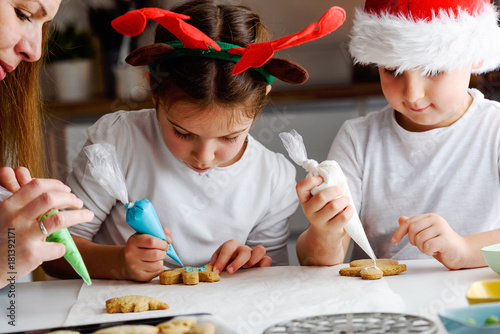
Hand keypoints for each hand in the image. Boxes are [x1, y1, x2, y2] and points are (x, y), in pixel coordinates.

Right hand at [0, 167, 93, 287]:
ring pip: (59, 219)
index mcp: (9, 206)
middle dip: (70, 199)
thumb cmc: (0, 239)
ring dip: (79, 215)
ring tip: (88, 215)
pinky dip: (62, 247)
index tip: (66, 189)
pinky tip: (59, 248)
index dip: (56, 185)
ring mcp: (24, 236)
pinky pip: (58, 247)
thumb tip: (49, 193)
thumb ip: (23, 205)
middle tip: (78, 203)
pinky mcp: (32, 254)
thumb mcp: (4, 216)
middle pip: (50, 198)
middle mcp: (16, 219)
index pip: (36, 186)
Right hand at [123, 231, 167, 281]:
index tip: (164, 243)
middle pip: (156, 254)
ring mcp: (135, 267)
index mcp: (133, 241)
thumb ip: (160, 232)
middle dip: (163, 252)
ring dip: (161, 260)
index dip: (162, 242)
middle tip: (162, 251)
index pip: (152, 241)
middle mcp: (131, 254)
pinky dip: (159, 267)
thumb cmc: (141, 246)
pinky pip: (157, 272)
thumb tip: (169, 240)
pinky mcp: (140, 276)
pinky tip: (153, 264)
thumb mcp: (146, 235)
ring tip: (157, 257)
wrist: (127, 261)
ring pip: (158, 264)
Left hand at [209, 240, 271, 273]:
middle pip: (244, 251)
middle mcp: (243, 248)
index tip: (216, 271)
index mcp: (231, 245)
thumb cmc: (223, 261)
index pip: (227, 249)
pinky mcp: (260, 261)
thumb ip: (212, 265)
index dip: (221, 260)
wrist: (231, 262)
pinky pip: (267, 260)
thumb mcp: (216, 261)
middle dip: (237, 262)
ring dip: (254, 260)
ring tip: (246, 269)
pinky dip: (265, 264)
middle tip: (229, 271)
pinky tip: (259, 271)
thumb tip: (207, 270)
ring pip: (260, 250)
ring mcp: (253, 254)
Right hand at [296, 176, 351, 240]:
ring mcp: (318, 221)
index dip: (310, 180)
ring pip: (333, 206)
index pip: (300, 187)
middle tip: (340, 190)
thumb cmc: (325, 210)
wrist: (324, 235)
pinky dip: (349, 210)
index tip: (321, 178)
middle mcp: (308, 211)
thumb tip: (342, 177)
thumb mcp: (323, 199)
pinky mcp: (330, 229)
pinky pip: (343, 217)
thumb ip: (331, 185)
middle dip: (335, 190)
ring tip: (346, 199)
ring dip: (344, 200)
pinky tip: (349, 208)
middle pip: (321, 197)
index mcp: (304, 200)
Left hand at [392, 214, 467, 268]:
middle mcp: (435, 220)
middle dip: (413, 241)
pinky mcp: (446, 239)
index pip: (408, 222)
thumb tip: (401, 219)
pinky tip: (436, 250)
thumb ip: (414, 226)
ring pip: (419, 239)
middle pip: (412, 230)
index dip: (399, 232)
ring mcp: (442, 228)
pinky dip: (428, 251)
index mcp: (429, 217)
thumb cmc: (441, 243)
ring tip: (431, 248)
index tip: (394, 242)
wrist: (461, 252)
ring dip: (422, 248)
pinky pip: (427, 246)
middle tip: (422, 246)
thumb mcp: (426, 234)